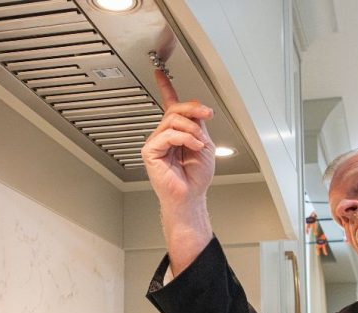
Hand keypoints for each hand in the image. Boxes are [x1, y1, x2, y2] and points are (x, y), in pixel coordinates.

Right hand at [142, 69, 215, 274]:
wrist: (192, 196)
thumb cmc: (196, 176)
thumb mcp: (204, 143)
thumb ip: (198, 124)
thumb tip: (194, 108)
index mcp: (176, 132)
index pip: (169, 105)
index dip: (165, 87)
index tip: (160, 72)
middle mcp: (164, 135)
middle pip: (175, 109)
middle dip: (194, 110)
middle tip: (207, 115)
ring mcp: (156, 142)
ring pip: (173, 120)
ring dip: (192, 129)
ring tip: (199, 142)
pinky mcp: (151, 151)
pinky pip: (167, 134)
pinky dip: (184, 138)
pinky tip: (192, 146)